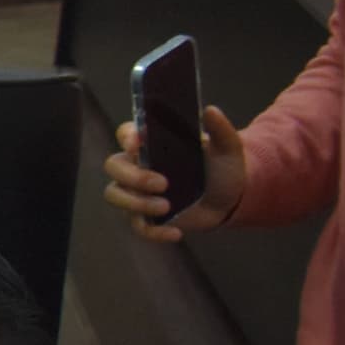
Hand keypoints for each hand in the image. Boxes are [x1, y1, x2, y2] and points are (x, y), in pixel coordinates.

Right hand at [104, 106, 248, 242]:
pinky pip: (138, 226)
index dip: (127, 137)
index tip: (138, 142)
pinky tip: (176, 233)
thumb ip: (221, 129)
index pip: (125, 134)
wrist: (230, 199)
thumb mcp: (227, 148)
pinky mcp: (146, 216)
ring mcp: (138, 192)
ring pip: (115, 195)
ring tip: (166, 207)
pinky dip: (154, 232)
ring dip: (136, 203)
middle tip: (162, 184)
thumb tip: (210, 110)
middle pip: (113, 166)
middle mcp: (138, 166)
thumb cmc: (221, 168)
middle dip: (132, 176)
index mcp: (152, 144)